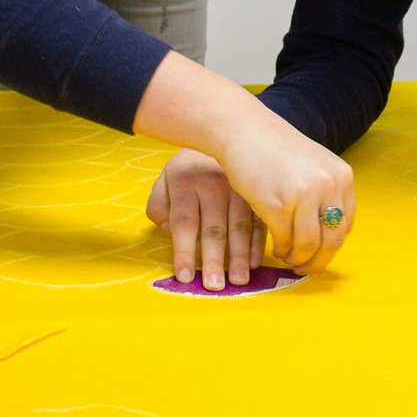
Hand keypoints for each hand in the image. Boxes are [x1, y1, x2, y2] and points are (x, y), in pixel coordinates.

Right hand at [134, 52, 355, 276]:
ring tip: (289, 258)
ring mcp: (304, 196)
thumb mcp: (315, 165)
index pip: (346, 224)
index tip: (321, 253)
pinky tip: (276, 249)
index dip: (333, 244)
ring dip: (299, 259)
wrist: (244, 131)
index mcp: (342, 177)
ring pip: (309, 244)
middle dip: (319, 260)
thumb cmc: (275, 149)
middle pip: (332, 239)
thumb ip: (327, 192)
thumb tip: (331, 231)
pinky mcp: (278, 205)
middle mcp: (328, 186)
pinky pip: (285, 240)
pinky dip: (281, 249)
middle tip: (306, 268)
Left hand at [146, 148, 265, 289]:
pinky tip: (256, 261)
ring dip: (240, 255)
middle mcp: (213, 185)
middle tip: (214, 286)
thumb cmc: (190, 167)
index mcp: (186, 182)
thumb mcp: (165, 179)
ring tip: (239, 280)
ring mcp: (239, 187)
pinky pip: (259, 219)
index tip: (184, 277)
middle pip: (213, 228)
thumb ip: (158, 205)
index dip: (184, 251)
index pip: (183, 222)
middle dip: (214, 259)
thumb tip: (167, 232)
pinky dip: (258, 242)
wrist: (225, 131)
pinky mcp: (257, 191)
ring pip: (239, 225)